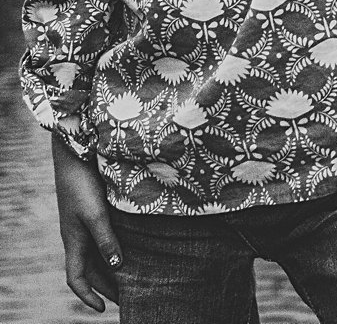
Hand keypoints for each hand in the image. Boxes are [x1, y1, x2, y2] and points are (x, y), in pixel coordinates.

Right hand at [51, 136, 119, 311]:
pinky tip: (134, 248)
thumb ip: (106, 238)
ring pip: (98, 255)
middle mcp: (78, 237)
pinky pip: (104, 239)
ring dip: (113, 269)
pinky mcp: (94, 213)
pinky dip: (116, 249)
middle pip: (91, 270)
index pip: (76, 278)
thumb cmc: (82, 185)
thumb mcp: (95, 213)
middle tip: (130, 298)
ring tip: (136, 278)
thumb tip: (116, 266)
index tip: (104, 309)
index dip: (87, 296)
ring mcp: (85, 225)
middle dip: (107, 286)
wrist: (76, 156)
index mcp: (73, 241)